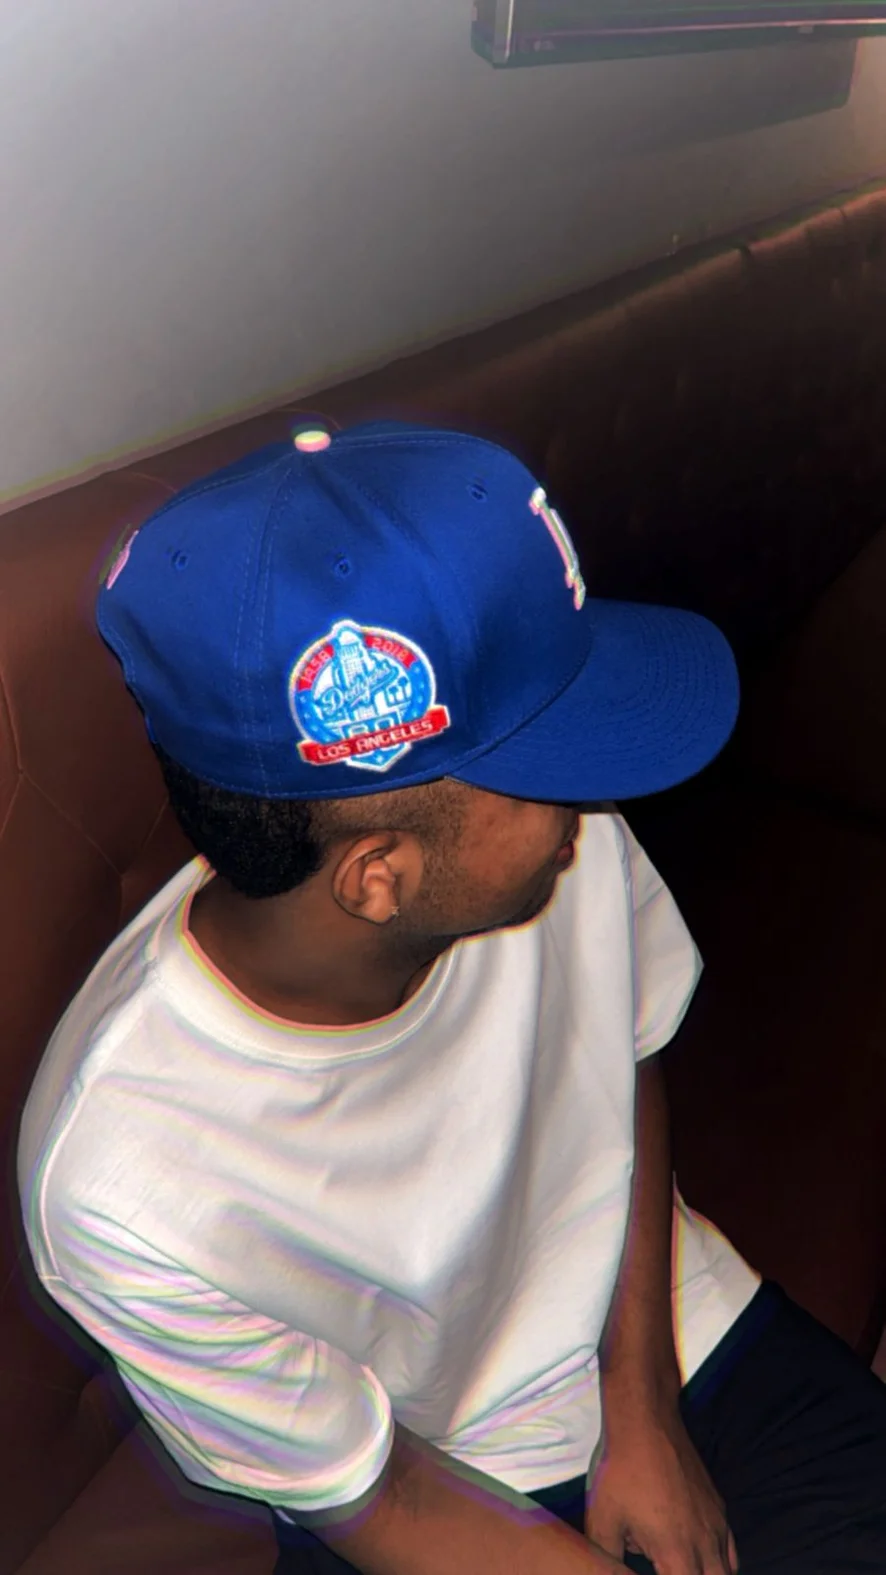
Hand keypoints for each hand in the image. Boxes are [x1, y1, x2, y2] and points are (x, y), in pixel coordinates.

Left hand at [584, 1403, 738, 1574]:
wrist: (645, 1424)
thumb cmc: (620, 1472)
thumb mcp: (601, 1522)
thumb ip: (607, 1560)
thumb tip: (610, 1572)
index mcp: (676, 1553)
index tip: (656, 1571)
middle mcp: (705, 1543)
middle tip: (669, 1570)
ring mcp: (717, 1524)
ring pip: (728, 1571)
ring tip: (682, 1568)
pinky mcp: (719, 1507)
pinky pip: (731, 1548)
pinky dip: (721, 1562)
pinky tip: (699, 1557)